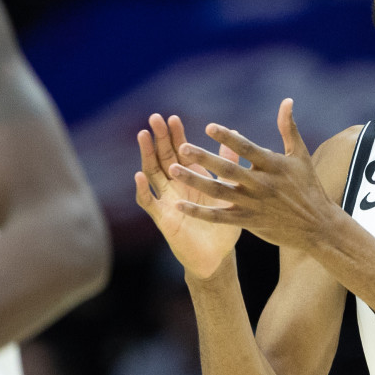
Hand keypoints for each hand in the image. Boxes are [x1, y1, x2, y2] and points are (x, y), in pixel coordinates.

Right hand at [135, 113, 241, 278]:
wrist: (218, 256)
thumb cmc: (225, 225)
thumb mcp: (229, 191)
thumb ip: (228, 164)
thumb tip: (234, 135)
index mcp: (192, 179)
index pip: (180, 151)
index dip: (175, 135)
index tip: (173, 117)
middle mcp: (176, 187)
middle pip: (163, 158)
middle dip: (158, 138)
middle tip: (154, 118)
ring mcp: (167, 201)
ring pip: (152, 174)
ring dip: (147, 155)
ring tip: (143, 136)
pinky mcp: (163, 218)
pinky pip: (149, 203)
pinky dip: (143, 190)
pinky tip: (139, 176)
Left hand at [166, 99, 337, 250]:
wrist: (317, 226)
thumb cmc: (309, 187)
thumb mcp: (301, 156)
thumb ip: (289, 128)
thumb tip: (286, 101)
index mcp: (273, 165)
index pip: (246, 149)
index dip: (228, 138)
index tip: (209, 127)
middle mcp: (261, 184)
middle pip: (228, 170)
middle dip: (204, 158)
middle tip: (182, 148)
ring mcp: (253, 204)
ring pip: (218, 192)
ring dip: (194, 181)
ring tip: (173, 170)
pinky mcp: (247, 221)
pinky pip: (218, 217)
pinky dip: (198, 212)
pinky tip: (179, 205)